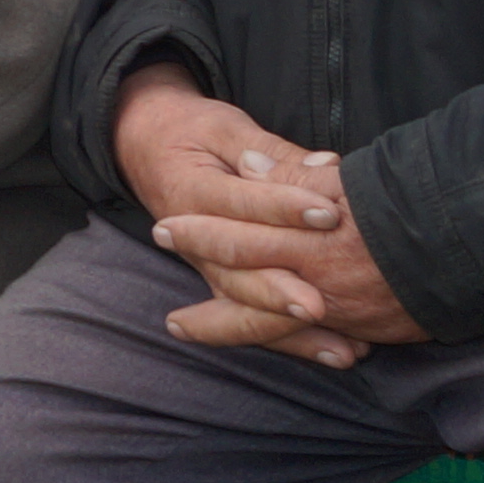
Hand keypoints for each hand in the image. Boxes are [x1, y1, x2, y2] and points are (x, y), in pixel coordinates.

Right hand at [122, 66, 420, 365]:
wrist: (142, 148)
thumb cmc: (190, 133)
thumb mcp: (225, 128)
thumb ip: (272, 152)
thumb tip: (324, 165)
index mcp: (192, 190)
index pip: (240, 202)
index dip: (284, 208)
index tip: (330, 213)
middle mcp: (193, 238)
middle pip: (236, 271)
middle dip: (279, 291)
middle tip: (318, 305)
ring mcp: (206, 266)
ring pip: (245, 305)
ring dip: (290, 331)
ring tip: (341, 347)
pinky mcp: (222, 281)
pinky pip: (252, 318)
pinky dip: (294, 341)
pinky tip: (338, 353)